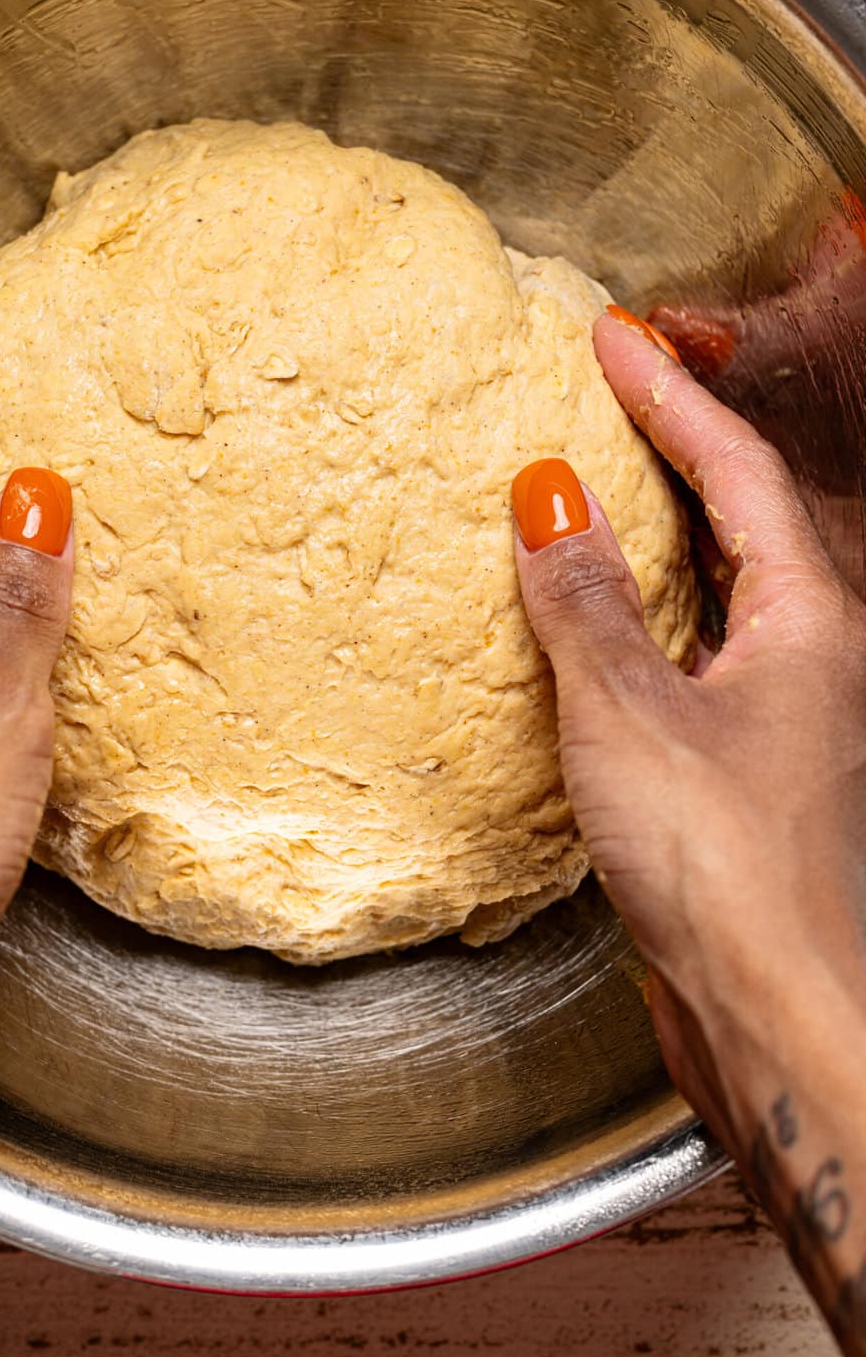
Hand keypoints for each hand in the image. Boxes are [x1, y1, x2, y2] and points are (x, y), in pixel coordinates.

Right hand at [512, 309, 865, 1141]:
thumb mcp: (629, 714)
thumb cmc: (723, 869)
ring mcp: (781, 715)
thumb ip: (586, 602)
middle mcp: (808, 658)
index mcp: (807, 622)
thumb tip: (549, 496)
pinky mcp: (743, 769)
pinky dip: (642, 613)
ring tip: (588, 488)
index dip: (671, 396)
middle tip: (603, 394)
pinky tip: (593, 627)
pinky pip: (691, 653)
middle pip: (741, 519)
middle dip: (674, 448)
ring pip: (718, 589)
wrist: (774, 1017)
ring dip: (657, 531)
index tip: (612, 338)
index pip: (736, 471)